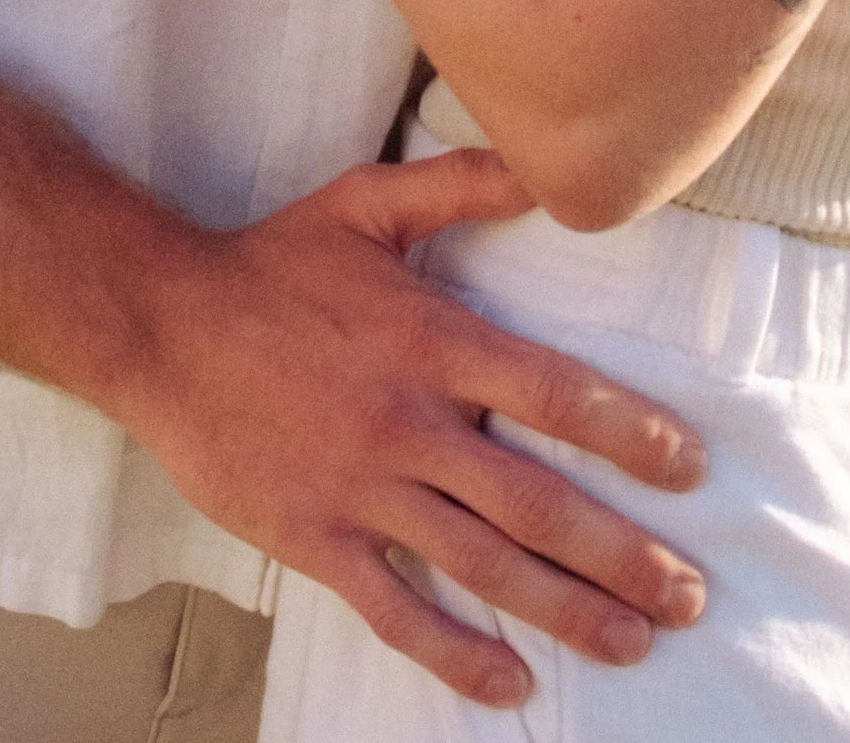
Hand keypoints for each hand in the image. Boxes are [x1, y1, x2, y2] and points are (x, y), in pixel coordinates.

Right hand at [122, 146, 706, 709]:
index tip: (687, 467)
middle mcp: (407, 422)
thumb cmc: (274, 262)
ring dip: (564, 611)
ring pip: (481, 565)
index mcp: (431, 340)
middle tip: (686, 595)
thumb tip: (550, 162)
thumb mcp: (368, 203)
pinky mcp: (316, 539)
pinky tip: (511, 687)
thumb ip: (464, 183)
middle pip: (534, 500)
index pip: (552, 392)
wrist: (162, 325)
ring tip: (631, 644)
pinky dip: (455, 654)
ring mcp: (362, 488)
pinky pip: (395, 610)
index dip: (627, 432)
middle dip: (620, 554)